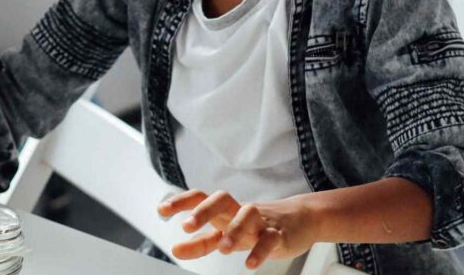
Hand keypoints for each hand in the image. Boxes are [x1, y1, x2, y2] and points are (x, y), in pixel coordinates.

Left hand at [158, 189, 318, 268]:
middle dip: (202, 210)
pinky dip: (260, 251)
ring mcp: (261, 221)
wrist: (301, 218)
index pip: (200, 197)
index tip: (161, 211)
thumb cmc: (257, 225)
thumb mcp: (227, 234)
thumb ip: (201, 242)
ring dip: (234, 230)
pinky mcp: (279, 234)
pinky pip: (270, 239)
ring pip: (248, 215)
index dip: (180, 202)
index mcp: (225, 210)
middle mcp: (240, 211)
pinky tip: (250, 265)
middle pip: (221, 199)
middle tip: (186, 226)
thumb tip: (174, 249)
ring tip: (223, 249)